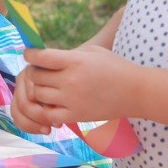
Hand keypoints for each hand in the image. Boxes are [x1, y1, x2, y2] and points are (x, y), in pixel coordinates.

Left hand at [15, 45, 132, 126]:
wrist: (136, 92)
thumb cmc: (115, 67)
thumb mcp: (92, 52)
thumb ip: (67, 54)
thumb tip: (44, 57)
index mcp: (74, 61)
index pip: (40, 57)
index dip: (30, 55)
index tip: (30, 55)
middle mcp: (70, 80)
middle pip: (36, 77)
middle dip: (35, 72)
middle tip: (40, 72)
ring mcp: (72, 99)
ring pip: (39, 95)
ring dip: (40, 90)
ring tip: (48, 87)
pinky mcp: (76, 115)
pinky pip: (49, 115)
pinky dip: (47, 110)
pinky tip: (55, 104)